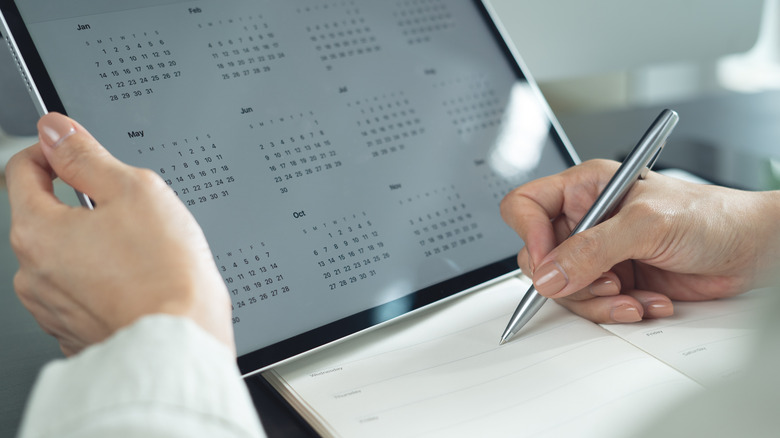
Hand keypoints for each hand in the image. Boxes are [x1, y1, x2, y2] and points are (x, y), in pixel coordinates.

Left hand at [6, 113, 233, 355]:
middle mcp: (31, 272)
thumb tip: (57, 130)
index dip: (53, 151)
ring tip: (140, 254)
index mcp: (38, 230)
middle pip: (47, 216)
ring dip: (94, 246)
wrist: (182, 341)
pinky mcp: (73, 330)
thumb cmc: (165, 274)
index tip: (76, 153)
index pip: (22, 169)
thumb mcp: (135, 189)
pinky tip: (136, 282)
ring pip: (66, 256)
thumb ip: (86, 155)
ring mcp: (50, 307)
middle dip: (83, 206)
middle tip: (130, 212)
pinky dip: (103, 281)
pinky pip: (82, 291)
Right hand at [500, 159, 779, 323]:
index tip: (550, 263)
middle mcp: (587, 220)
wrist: (752, 250)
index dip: (530, 236)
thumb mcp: (646, 225)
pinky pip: (594, 305)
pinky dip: (619, 310)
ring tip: (633, 295)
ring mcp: (599, 253)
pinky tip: (647, 300)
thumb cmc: (712, 216)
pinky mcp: (615, 280)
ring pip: (565, 288)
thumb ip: (592, 250)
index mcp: (585, 188)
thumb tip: (548, 275)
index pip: (527, 207)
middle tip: (604, 281)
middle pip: (540, 257)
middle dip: (571, 279)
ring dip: (600, 301)